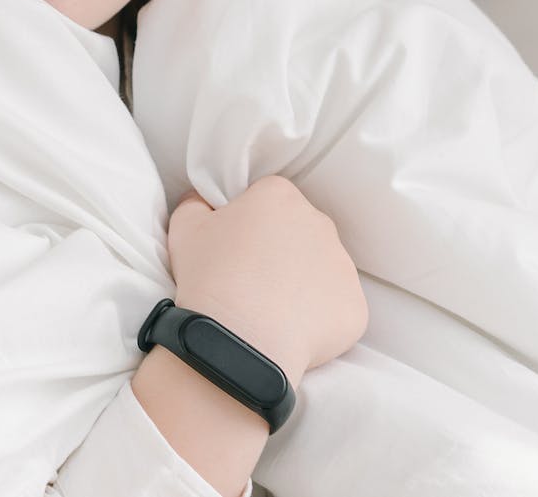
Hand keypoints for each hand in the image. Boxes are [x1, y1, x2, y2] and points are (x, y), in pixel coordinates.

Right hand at [163, 174, 367, 386]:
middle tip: (250, 281)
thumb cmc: (210, 279)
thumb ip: (196, 204)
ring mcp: (342, 266)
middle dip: (280, 250)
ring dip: (301, 283)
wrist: (240, 342)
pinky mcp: (354, 306)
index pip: (268, 199)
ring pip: (321, 269)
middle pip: (299, 232)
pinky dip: (318, 318)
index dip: (249, 224)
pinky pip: (336, 308)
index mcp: (280, 197)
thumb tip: (204, 202)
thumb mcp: (184, 229)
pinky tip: (290, 330)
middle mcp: (319, 224)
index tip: (235, 249)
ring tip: (269, 310)